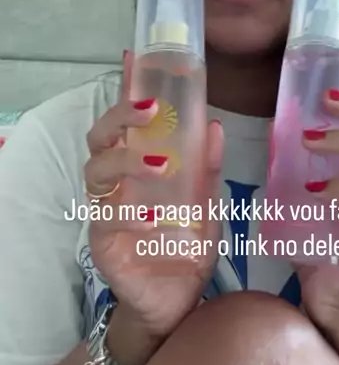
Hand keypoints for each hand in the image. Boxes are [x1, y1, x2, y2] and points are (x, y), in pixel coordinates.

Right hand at [84, 51, 223, 361]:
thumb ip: (208, 169)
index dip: (127, 91)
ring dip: (129, 162)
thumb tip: (214, 125)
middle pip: (100, 137)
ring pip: (97, 171)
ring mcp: (105, 210)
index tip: (136, 61)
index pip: (126, 122)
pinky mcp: (102, 241)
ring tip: (163, 165)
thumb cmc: (186, 247)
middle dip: (122, 117)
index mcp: (138, 166)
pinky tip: (156, 219)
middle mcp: (116, 182)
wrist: (176, 303)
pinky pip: (107, 217)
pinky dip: (131, 213)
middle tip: (152, 110)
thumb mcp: (207, 205)